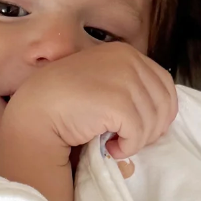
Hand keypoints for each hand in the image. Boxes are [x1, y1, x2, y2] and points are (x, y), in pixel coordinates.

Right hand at [8, 42, 177, 160]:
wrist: (36, 111)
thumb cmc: (65, 102)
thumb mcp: (101, 82)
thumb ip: (128, 86)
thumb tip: (159, 114)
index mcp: (126, 53)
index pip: (164, 84)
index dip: (159, 112)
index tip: (142, 129)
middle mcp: (128, 60)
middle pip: (164, 104)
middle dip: (150, 129)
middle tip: (127, 140)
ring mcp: (124, 79)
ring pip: (153, 121)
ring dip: (136, 141)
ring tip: (114, 143)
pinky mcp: (118, 102)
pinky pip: (138, 133)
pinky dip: (127, 148)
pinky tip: (109, 147)